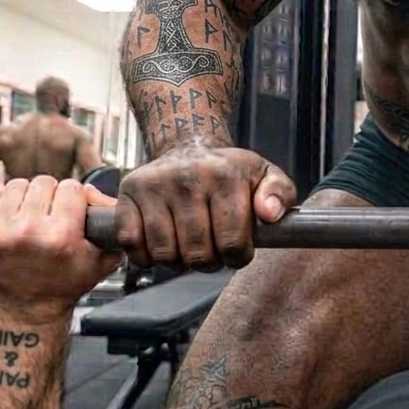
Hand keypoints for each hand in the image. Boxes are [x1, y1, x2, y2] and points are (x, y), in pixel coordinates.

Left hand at [0, 176, 121, 321]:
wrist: (26, 312)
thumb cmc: (63, 286)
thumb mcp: (102, 260)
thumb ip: (111, 224)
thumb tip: (102, 197)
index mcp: (61, 236)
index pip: (72, 187)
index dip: (75, 196)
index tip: (72, 207)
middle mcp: (29, 232)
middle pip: (44, 182)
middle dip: (51, 194)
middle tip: (51, 211)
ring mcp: (0, 234)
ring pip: (17, 185)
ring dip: (26, 196)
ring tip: (30, 212)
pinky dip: (0, 200)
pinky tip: (10, 214)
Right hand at [116, 146, 296, 269]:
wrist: (189, 146)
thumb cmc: (230, 171)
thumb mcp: (265, 176)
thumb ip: (281, 194)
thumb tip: (269, 214)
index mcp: (226, 176)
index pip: (232, 243)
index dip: (237, 257)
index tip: (237, 251)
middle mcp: (188, 178)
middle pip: (198, 254)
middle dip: (209, 262)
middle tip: (212, 250)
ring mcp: (155, 185)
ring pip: (165, 254)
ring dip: (178, 261)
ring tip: (188, 245)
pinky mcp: (128, 192)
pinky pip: (132, 244)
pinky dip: (146, 254)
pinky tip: (162, 241)